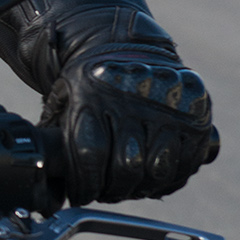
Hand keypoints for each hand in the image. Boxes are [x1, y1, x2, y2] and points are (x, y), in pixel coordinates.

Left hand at [43, 53, 212, 205]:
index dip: (85, 182)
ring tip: (128, 188)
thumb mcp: (65, 90)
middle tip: (105, 194)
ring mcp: (169, 109)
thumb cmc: (93, 78)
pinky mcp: (196, 118)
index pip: (89, 153)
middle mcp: (134, 102)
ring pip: (158, 169)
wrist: (133, 45)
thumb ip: (55, 125)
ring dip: (141, 189)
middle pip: (127, 166)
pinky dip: (169, 180)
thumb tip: (43, 163)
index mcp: (95, 95)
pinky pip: (186, 163)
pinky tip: (153, 179)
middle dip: (113, 190)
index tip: (80, 194)